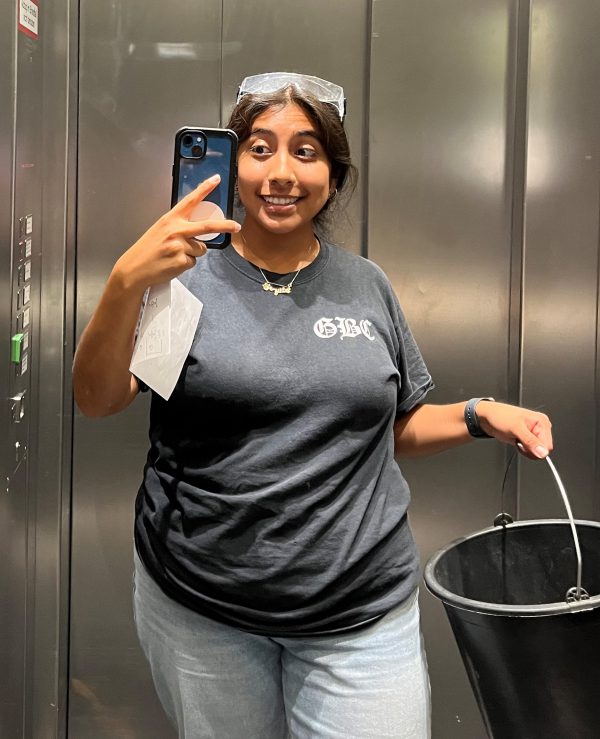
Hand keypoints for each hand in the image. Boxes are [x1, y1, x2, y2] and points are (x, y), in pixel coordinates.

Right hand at [111, 174, 240, 294]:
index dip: (205, 189)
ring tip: (174, 255)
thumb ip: (179, 227)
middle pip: (208, 226)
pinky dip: (185, 264)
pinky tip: (172, 263)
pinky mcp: (182, 260)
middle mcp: (176, 230)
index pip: (191, 200)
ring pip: (201, 249)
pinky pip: (193, 262)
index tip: (216, 179)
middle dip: (225, 226)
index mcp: (171, 219)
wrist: (135, 268)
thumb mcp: (161, 230)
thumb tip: (199, 232)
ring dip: (192, 253)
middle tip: (236, 226)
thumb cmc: (147, 249)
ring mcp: (180, 246)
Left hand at [475, 401, 552, 459]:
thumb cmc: (500, 416)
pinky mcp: (527, 439)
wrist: (488, 417)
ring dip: (525, 450)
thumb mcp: (515, 428)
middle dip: (529, 449)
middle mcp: (540, 428)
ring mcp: (534, 434)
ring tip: (516, 438)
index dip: (536, 449)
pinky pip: (529, 451)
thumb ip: (530, 441)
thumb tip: (542, 453)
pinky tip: (515, 440)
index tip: (524, 444)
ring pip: (536, 452)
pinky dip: (522, 450)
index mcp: (542, 422)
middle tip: (518, 439)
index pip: (548, 446)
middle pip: (542, 450)